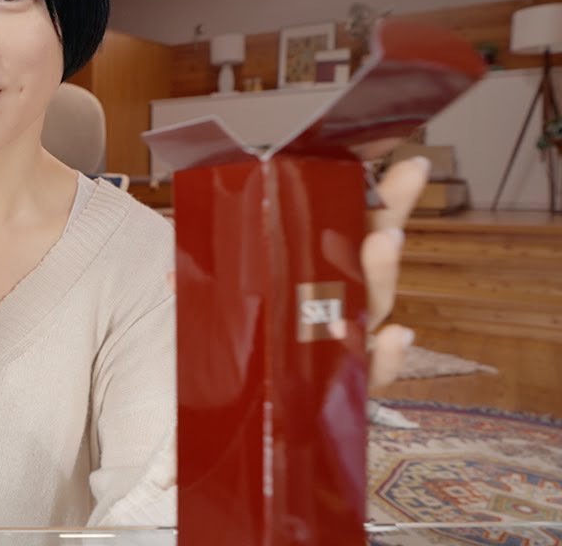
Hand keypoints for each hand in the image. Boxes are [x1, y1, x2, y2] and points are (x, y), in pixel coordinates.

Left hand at [162, 156, 431, 391]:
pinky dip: (388, 357)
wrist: (234, 418)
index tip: (408, 164)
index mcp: (317, 274)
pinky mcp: (343, 387)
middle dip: (387, 223)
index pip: (354, 228)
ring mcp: (346, 343)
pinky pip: (372, 374)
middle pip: (371, 260)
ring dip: (379, 273)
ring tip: (380, 243)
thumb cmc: (238, 352)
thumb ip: (205, 288)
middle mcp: (340, 305)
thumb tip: (175, 273)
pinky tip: (395, 337)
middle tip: (385, 193)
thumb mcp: (217, 309)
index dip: (384, 196)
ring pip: (372, 307)